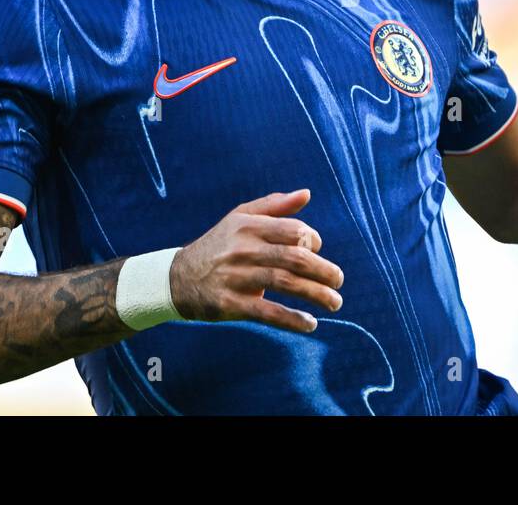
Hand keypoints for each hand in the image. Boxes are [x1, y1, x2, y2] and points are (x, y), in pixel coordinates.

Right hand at [169, 189, 344, 332]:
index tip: (317, 253)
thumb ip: (275, 205)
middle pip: (294, 258)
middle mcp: (244, 249)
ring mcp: (237, 277)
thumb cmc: (218, 245)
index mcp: (249, 226)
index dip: (313, 242)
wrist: (178, 278)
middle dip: (323, 270)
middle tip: (339, 281)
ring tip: (335, 302)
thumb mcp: (240, 217)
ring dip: (316, 294)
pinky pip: (268, 312)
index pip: (293, 230)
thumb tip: (307, 193)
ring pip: (285, 284)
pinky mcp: (231, 304)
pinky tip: (310, 324)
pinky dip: (292, 319)